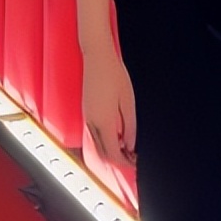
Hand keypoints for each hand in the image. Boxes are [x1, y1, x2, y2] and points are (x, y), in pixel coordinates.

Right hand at [82, 44, 137, 168]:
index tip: (134, 163)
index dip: (124, 163)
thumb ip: (129, 126)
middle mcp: (92, 123)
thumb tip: (129, 144)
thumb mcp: (128, 102)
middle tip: (132, 158)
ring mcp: (87, 116)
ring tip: (126, 147)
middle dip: (117, 160)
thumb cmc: (113, 74)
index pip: (112, 154)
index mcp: (103, 122)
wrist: (97, 56)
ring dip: (110, 150)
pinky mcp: (86, 111)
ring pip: (97, 145)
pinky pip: (94, 134)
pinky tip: (116, 134)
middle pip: (102, 153)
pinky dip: (105, 140)